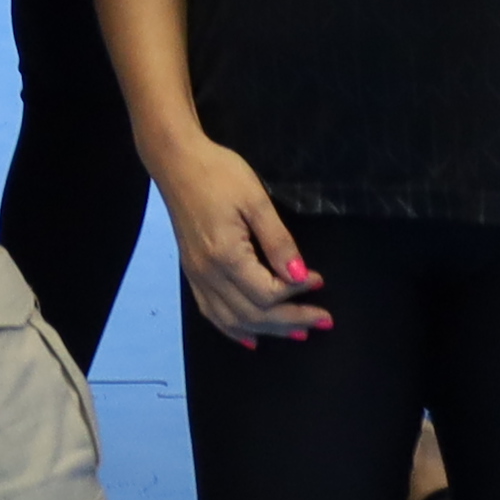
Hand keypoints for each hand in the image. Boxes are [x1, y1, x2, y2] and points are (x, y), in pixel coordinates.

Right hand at [153, 140, 325, 344]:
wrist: (176, 161)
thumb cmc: (219, 174)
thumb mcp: (255, 200)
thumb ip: (278, 241)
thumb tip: (299, 274)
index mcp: (226, 255)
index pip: (267, 292)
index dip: (297, 293)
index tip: (319, 281)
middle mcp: (208, 273)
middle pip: (253, 314)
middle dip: (291, 321)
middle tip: (322, 320)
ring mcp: (197, 276)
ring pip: (233, 320)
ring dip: (267, 331)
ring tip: (298, 333)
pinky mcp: (191, 272)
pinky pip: (211, 312)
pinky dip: (233, 330)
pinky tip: (251, 338)